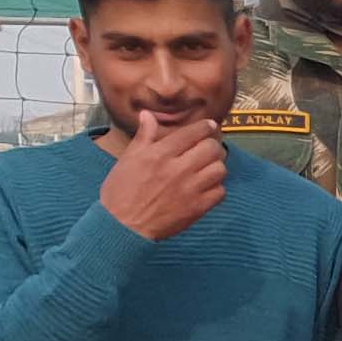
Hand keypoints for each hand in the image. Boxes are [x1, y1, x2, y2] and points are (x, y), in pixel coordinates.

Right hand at [96, 110, 228, 241]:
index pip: (192, 133)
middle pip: (212, 148)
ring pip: (219, 169)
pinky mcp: (197, 208)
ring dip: (216, 166)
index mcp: (160, 154)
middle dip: (213, 145)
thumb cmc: (121, 191)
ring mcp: (190, 189)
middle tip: (208, 149)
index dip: (206, 127)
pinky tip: (206, 188)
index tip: (210, 126)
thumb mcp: (128, 159)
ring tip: (207, 168)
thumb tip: (148, 115)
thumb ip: (144, 136)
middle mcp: (178, 169)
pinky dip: (216, 188)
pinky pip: (220, 192)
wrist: (122, 226)